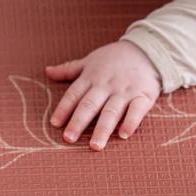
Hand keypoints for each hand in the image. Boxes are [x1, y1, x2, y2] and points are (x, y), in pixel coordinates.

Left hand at [47, 41, 161, 150]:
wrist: (147, 50)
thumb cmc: (115, 58)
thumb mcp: (91, 60)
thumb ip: (69, 69)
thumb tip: (47, 71)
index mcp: (92, 77)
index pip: (74, 94)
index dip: (64, 108)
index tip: (55, 124)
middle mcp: (106, 85)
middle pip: (90, 104)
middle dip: (79, 122)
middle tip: (69, 139)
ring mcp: (125, 90)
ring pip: (112, 111)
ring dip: (103, 129)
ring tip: (95, 146)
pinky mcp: (143, 95)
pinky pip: (137, 110)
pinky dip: (131, 122)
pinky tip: (123, 135)